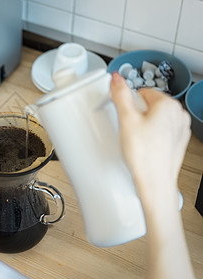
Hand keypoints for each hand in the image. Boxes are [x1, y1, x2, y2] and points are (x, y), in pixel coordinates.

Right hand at [110, 72, 190, 212]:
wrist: (155, 182)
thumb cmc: (144, 155)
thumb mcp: (126, 120)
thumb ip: (121, 95)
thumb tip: (117, 79)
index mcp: (168, 104)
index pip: (143, 92)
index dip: (129, 103)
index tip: (123, 113)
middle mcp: (178, 115)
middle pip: (150, 105)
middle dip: (137, 114)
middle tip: (128, 129)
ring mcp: (180, 129)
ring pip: (156, 118)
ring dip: (144, 125)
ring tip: (135, 139)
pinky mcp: (177, 143)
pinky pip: (161, 132)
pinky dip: (151, 136)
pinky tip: (143, 146)